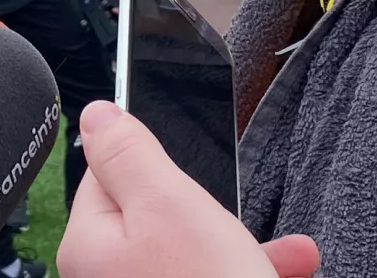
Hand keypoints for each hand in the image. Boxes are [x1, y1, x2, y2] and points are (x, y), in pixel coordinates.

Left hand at [58, 102, 319, 277]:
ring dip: (239, 247)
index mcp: (89, 247)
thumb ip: (128, 153)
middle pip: (154, 218)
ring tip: (285, 253)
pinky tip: (287, 267)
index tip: (187, 174)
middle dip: (208, 213)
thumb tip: (95, 114)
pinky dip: (249, 273)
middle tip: (234, 221)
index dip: (153, 167)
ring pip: (191, 257)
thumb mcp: (168, 203)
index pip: (106, 176)